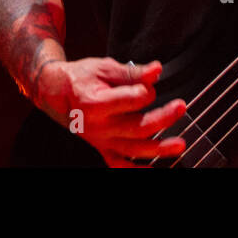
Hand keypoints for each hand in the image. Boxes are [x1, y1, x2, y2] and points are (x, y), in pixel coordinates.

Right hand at [38, 57, 186, 166]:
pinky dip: (137, 170)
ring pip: (134, 149)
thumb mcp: (104, 67)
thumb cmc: (80, 79)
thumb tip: (156, 71)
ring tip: (179, 144)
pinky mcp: (102, 148)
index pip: (131, 100)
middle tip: (181, 106)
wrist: (56, 94)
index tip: (150, 80)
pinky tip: (155, 169)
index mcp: (96, 103)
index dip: (146, 89)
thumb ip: (132, 71)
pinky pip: (120, 165)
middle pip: (138, 126)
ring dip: (160, 148)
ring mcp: (101, 140)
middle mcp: (98, 126)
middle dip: (163, 117)